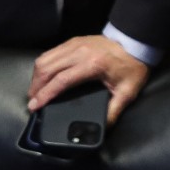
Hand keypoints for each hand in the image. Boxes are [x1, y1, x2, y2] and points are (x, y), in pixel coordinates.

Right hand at [28, 35, 149, 123]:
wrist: (136, 43)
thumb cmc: (133, 66)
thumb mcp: (128, 92)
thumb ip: (113, 111)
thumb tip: (103, 129)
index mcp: (92, 64)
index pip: (61, 80)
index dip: (45, 94)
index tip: (35, 106)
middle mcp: (79, 52)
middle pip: (47, 68)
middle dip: (36, 87)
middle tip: (33, 102)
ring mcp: (75, 44)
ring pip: (45, 58)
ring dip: (36, 76)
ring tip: (35, 91)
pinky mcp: (73, 41)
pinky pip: (51, 52)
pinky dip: (43, 65)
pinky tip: (43, 76)